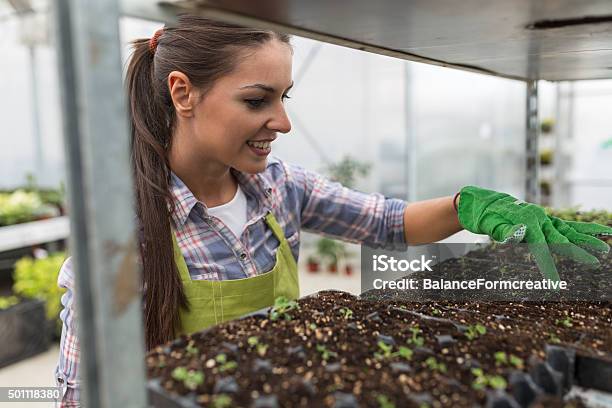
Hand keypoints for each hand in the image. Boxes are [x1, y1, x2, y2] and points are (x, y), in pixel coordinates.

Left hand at [457, 186, 611, 281]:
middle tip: (595, 263)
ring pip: (570, 230)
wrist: (485, 202)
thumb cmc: (485, 217)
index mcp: (527, 222)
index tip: (554, 281)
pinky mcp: (547, 220)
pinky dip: (585, 229)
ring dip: (588, 239)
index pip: (540, 248)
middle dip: (577, 252)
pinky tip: (603, 231)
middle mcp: (539, 219)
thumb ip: (505, 231)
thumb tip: (517, 234)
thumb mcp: (490, 224)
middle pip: (561, 239)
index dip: (547, 266)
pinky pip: (568, 225)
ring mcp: (545, 218)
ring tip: (605, 249)